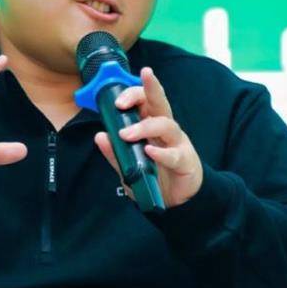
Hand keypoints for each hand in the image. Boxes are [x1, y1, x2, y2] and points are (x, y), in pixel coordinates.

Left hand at [93, 66, 202, 208]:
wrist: (173, 201)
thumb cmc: (153, 175)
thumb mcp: (128, 165)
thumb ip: (115, 152)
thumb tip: (100, 136)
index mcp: (151, 124)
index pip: (145, 100)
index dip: (133, 94)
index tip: (116, 101)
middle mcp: (166, 129)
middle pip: (160, 102)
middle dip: (151, 88)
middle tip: (135, 86)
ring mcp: (178, 143)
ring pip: (166, 125)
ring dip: (145, 127)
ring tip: (126, 134)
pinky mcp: (186, 161)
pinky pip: (174, 154)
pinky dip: (161, 153)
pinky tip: (149, 152)